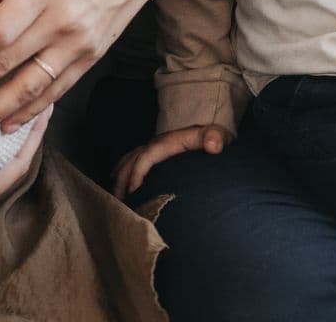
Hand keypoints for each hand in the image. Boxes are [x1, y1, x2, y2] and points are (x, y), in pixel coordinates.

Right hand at [112, 125, 226, 198]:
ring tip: (116, 199)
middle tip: (119, 201)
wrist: (212, 132)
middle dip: (123, 179)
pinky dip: (121, 171)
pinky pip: (131, 160)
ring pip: (128, 160)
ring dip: (120, 177)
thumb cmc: (215, 138)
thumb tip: (212, 145)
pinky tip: (118, 185)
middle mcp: (157, 143)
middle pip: (133, 159)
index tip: (133, 190)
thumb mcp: (219, 136)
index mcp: (169, 141)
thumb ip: (216, 138)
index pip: (148, 155)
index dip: (138, 171)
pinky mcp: (152, 152)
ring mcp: (152, 146)